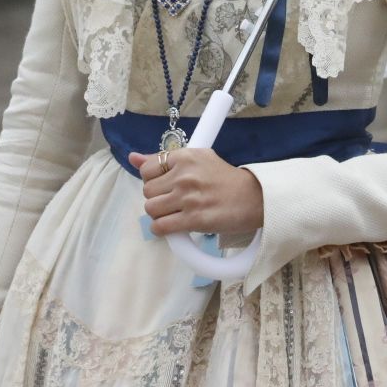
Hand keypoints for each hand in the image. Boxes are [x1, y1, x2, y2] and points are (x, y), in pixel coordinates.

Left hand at [128, 148, 263, 238]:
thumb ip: (163, 159)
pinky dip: (162, 229)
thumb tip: (133, 158)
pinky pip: (160, 226)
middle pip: (147, 191)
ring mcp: (189, 198)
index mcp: (186, 157)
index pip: (147, 169)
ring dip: (159, 214)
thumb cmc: (225, 179)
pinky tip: (172, 226)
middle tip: (172, 201)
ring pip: (151, 209)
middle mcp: (185, 175)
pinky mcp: (194, 219)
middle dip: (157, 198)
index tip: (165, 185)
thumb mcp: (197, 158)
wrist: (254, 198)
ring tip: (173, 213)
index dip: (153, 180)